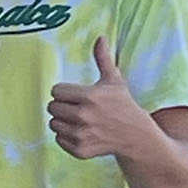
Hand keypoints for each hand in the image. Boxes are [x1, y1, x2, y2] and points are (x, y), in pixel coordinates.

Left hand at [46, 38, 152, 159]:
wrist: (136, 136)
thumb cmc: (123, 105)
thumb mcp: (114, 81)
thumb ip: (103, 59)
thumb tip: (100, 38)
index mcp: (90, 96)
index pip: (56, 91)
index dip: (64, 92)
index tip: (75, 95)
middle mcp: (84, 116)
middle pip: (52, 107)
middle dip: (62, 106)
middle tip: (76, 107)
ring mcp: (81, 135)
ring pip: (53, 123)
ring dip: (63, 121)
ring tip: (79, 120)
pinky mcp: (80, 150)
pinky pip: (58, 139)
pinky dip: (66, 136)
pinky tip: (82, 132)